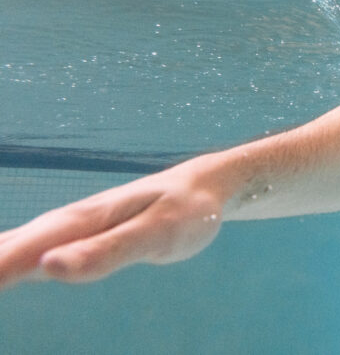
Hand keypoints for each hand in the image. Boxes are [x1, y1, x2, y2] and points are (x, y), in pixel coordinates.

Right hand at [0, 162, 225, 289]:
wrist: (202, 188)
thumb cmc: (185, 211)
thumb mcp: (158, 234)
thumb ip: (109, 252)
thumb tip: (49, 268)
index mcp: (74, 224)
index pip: (10, 258)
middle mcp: (58, 225)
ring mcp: (59, 232)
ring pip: (0, 251)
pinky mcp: (67, 241)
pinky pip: (16, 256)